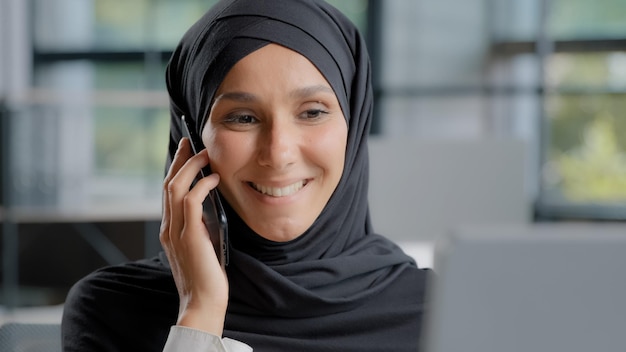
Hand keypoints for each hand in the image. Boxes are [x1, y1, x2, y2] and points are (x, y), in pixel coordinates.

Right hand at [160, 138, 227, 335]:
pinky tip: (214, 179)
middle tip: (191, 142)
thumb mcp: (201, 245)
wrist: (202, 302)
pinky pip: (190, 201)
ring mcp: (176, 231)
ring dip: (191, 167)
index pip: (169, 192)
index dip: (176, 169)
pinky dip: (202, 185)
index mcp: (170, 230)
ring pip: (176, 188)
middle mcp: (168, 228)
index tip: (186, 152)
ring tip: (205, 155)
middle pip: (168, 184)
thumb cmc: (206, 277)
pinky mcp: (188, 236)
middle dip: (180, 160)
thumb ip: (199, 226)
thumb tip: (208, 205)